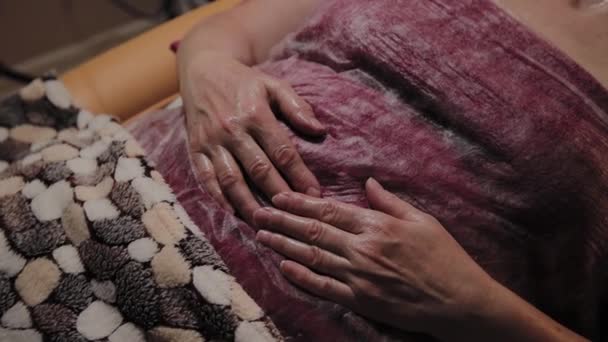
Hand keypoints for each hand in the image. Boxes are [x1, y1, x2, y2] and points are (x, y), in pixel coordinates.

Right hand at [179, 51, 324, 221]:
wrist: (202, 69)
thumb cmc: (243, 81)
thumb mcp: (273, 84)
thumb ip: (297, 106)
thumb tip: (319, 131)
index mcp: (255, 113)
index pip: (282, 151)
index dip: (299, 175)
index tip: (315, 194)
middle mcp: (232, 129)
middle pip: (259, 170)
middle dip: (279, 196)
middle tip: (296, 216)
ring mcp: (211, 141)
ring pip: (232, 179)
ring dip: (249, 204)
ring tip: (266, 223)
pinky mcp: (195, 148)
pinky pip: (206, 177)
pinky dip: (218, 197)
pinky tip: (233, 212)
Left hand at [253, 178, 496, 336]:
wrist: (460, 301)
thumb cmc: (445, 257)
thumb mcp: (423, 220)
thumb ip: (390, 202)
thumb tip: (367, 182)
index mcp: (377, 226)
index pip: (329, 211)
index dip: (300, 204)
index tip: (279, 197)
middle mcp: (363, 249)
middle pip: (313, 232)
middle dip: (282, 221)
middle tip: (257, 213)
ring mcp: (359, 277)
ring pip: (312, 257)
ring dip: (283, 246)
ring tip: (262, 236)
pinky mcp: (361, 301)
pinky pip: (325, 287)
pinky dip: (302, 276)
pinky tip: (284, 266)